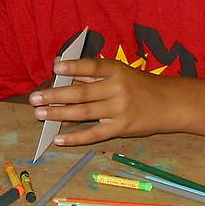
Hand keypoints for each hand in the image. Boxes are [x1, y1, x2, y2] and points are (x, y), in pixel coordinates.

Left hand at [28, 58, 177, 144]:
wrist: (170, 104)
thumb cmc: (139, 86)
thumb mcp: (120, 74)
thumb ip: (92, 75)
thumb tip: (60, 75)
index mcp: (117, 70)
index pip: (92, 66)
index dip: (74, 67)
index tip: (55, 68)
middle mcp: (118, 89)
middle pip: (82, 93)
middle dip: (56, 96)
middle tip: (35, 98)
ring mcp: (119, 110)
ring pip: (84, 112)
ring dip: (59, 114)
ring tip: (40, 114)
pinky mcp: (121, 128)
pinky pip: (94, 134)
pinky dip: (75, 138)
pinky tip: (59, 138)